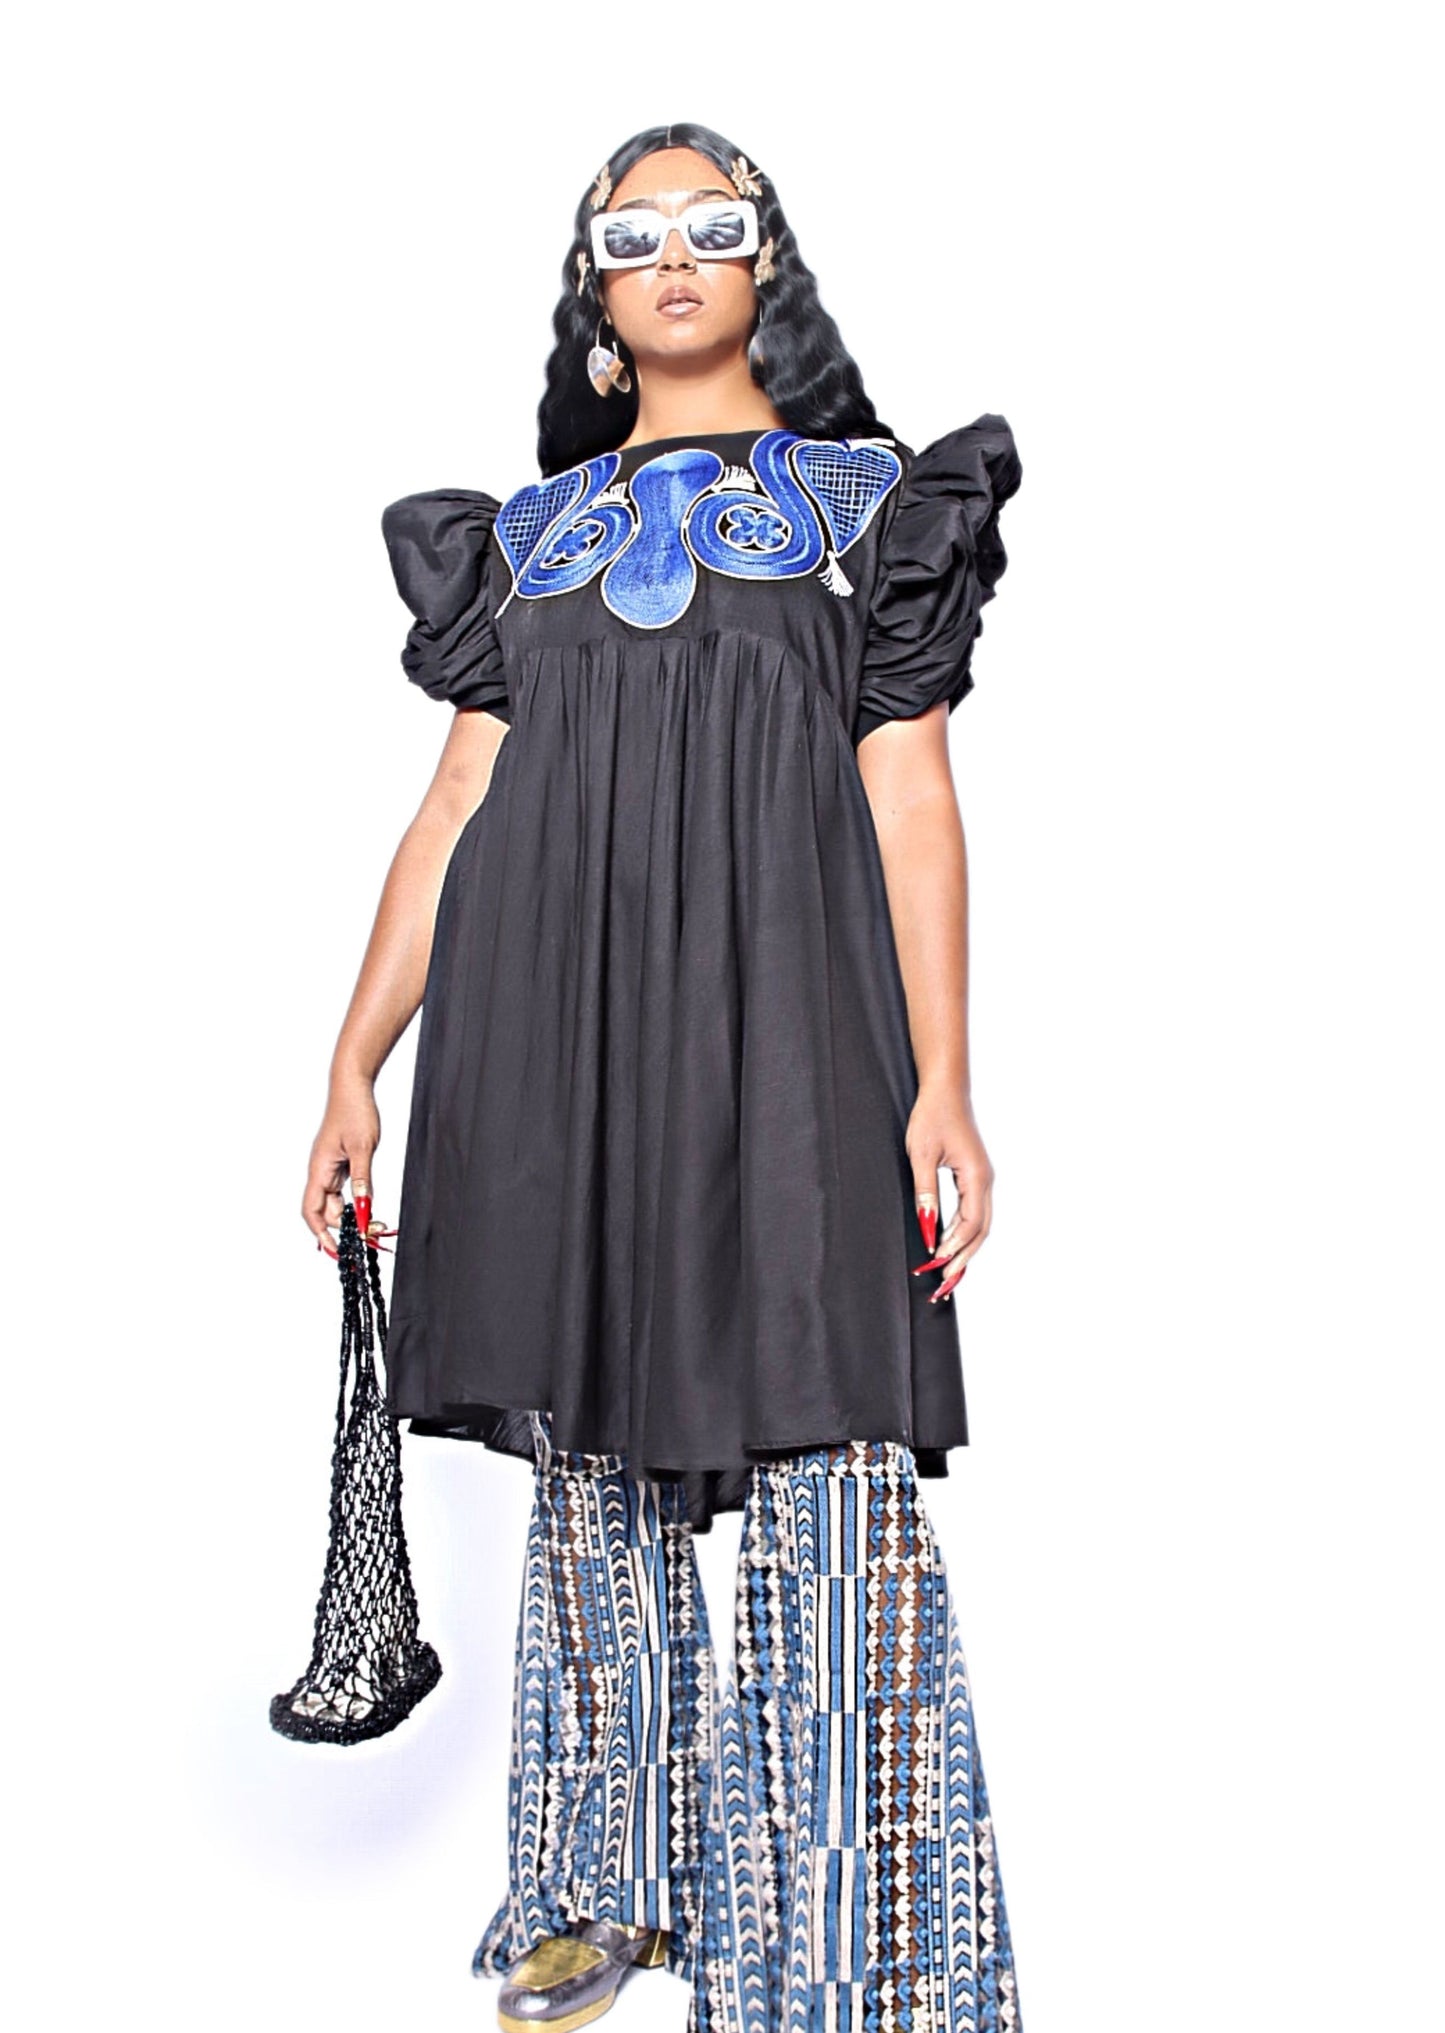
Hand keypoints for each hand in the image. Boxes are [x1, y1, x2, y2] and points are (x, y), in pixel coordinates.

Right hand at [301, 1074, 391, 1257]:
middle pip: (327, 1211)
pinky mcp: (340, 1162)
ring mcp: (329, 1167)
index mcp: (319, 1169)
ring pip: (336, 1202)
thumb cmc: (354, 1111)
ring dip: (353, 1215)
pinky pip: (344, 1190)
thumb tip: (365, 1209)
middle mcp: (320, 1171)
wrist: (352, 1086)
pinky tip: (370, 1207)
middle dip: (346, 1227)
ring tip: (376, 1225)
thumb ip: (363, 1180)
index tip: (337, 1251)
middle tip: (372, 1236)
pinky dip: (356, 1201)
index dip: (321, 1234)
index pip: (312, 1211)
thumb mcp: (363, 1148)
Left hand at [906, 1084, 994, 1302]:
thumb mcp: (921, 1155)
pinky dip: (964, 1234)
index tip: (933, 1268)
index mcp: (977, 1177)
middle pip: (980, 1232)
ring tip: (947, 1275)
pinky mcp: (975, 1176)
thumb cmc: (932, 1116)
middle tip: (943, 1286)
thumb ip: (925, 1194)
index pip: (969, 1225)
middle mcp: (986, 1181)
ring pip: (980, 1225)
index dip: (953, 1249)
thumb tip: (928, 1230)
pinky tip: (949, 1247)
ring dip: (964, 1251)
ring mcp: (983, 1179)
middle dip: (962, 1260)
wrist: (945, 1088)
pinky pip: (974, 1213)